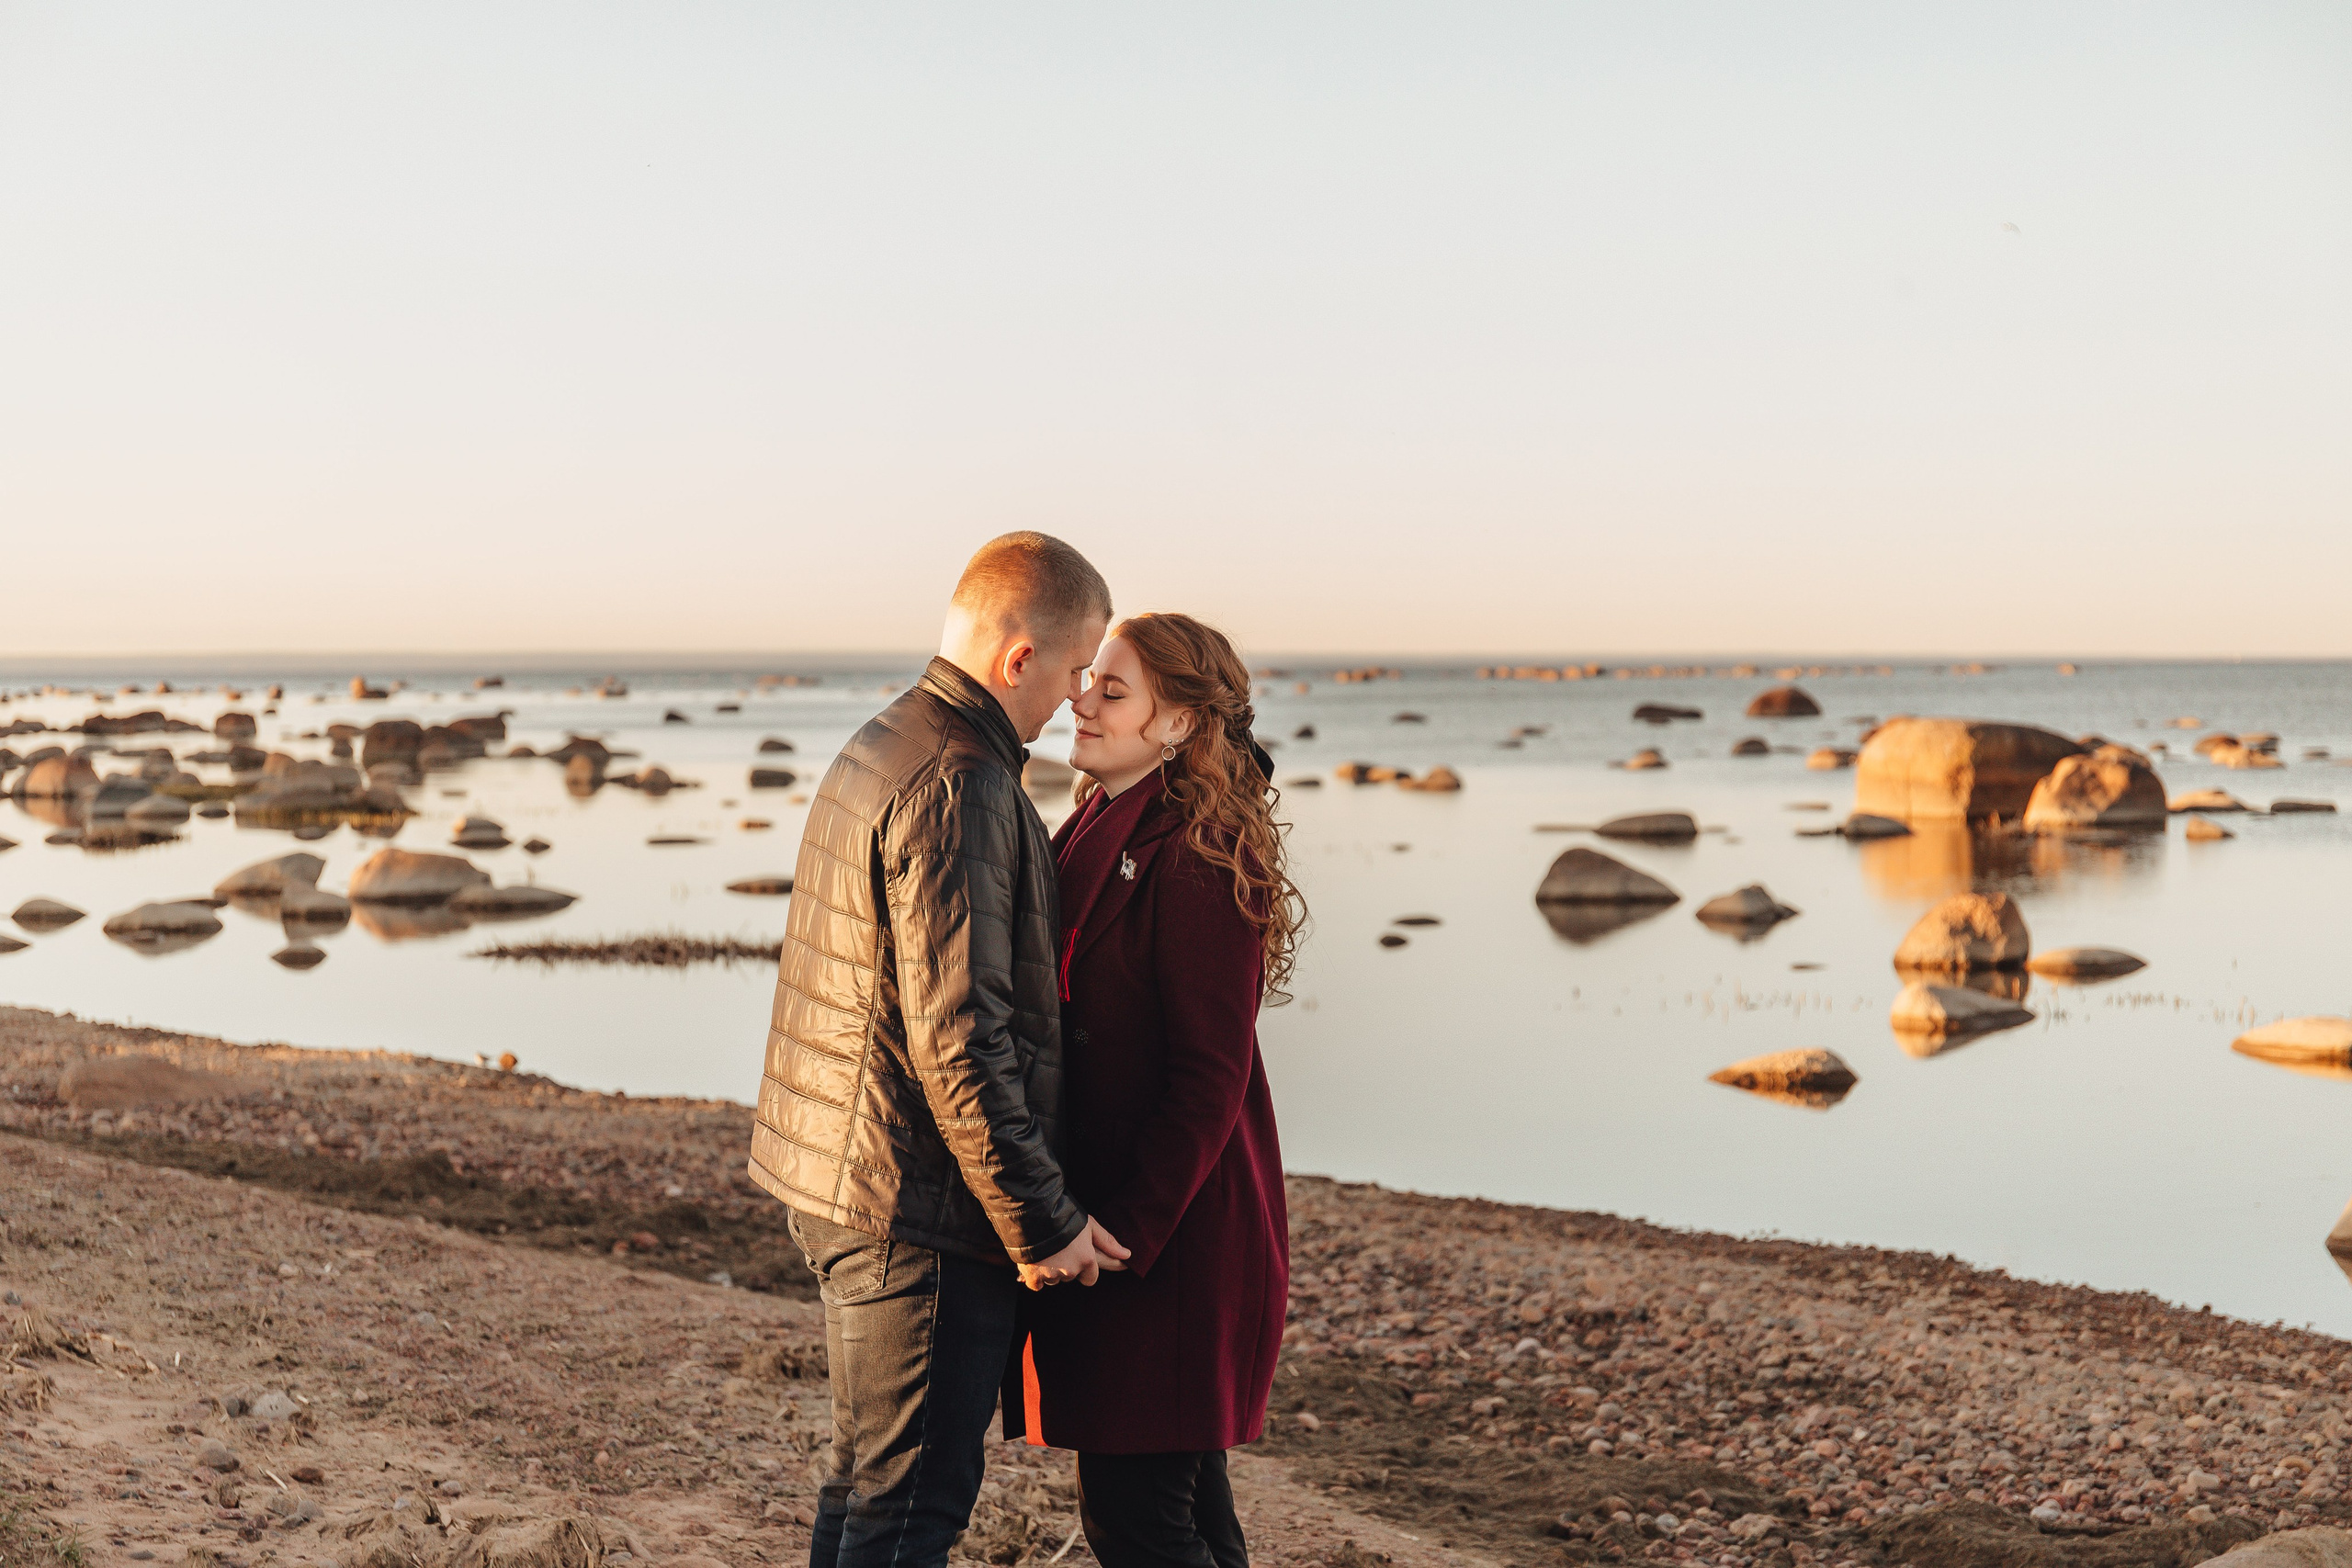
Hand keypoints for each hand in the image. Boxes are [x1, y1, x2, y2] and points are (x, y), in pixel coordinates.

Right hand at [1017, 1216, 1131, 1289]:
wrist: (1032, 1213)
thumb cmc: (1064, 1216)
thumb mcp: (1089, 1226)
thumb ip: (1107, 1242)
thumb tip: (1127, 1255)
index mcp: (1087, 1260)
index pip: (1091, 1278)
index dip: (1085, 1268)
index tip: (1078, 1257)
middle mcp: (1070, 1271)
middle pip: (1071, 1277)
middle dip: (1067, 1266)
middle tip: (1060, 1247)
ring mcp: (1051, 1275)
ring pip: (1054, 1280)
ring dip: (1051, 1270)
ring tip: (1046, 1249)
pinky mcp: (1033, 1277)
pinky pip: (1036, 1285)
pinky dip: (1035, 1276)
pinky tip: (1034, 1262)